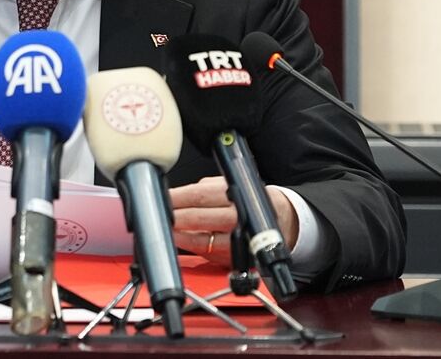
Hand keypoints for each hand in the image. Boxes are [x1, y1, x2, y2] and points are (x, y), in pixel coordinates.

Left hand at [168, 176, 298, 265]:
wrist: (283, 221)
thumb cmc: (249, 201)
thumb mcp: (229, 184)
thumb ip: (205, 188)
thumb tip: (176, 194)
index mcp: (235, 193)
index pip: (200, 194)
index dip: (177, 197)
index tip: (160, 197)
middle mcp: (238, 216)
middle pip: (200, 216)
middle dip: (175, 216)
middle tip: (157, 214)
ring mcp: (237, 240)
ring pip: (204, 239)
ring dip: (180, 235)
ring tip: (164, 229)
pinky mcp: (236, 256)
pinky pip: (210, 253)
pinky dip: (191, 247)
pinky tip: (179, 241)